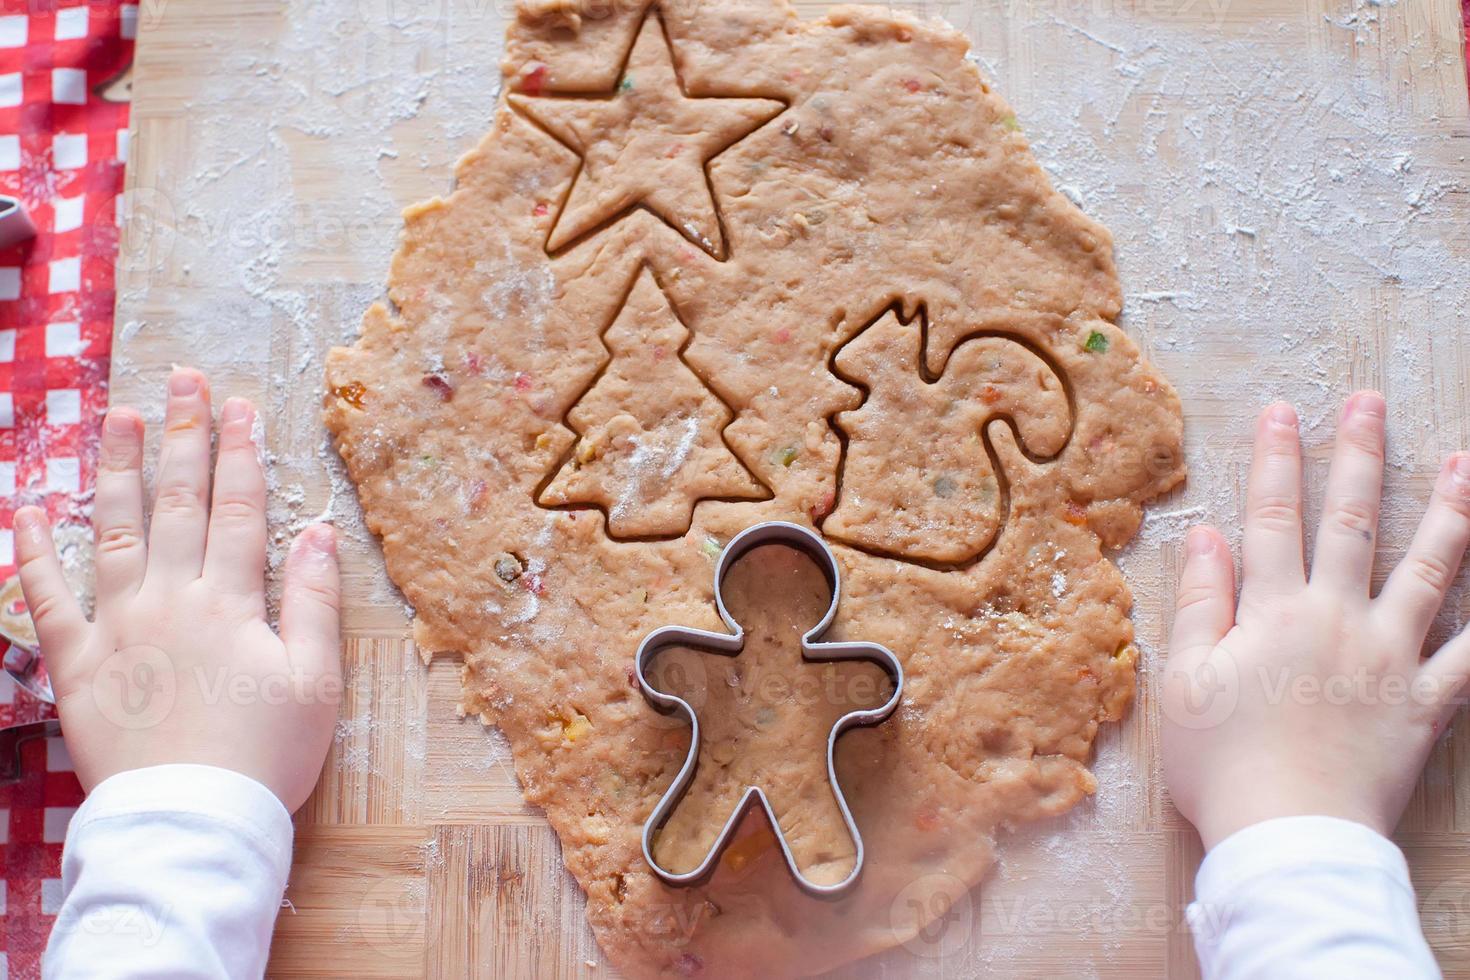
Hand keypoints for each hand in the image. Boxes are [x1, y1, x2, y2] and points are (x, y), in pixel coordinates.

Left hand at [12, 367, 341, 811]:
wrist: (192, 821)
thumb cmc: (265, 754)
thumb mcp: (316, 681)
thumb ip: (315, 601)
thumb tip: (318, 531)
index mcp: (231, 603)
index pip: (240, 510)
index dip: (241, 453)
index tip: (240, 405)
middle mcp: (171, 599)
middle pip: (179, 504)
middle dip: (185, 437)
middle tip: (184, 379)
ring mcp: (117, 627)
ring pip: (114, 530)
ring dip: (117, 468)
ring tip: (117, 414)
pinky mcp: (76, 664)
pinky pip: (47, 599)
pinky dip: (35, 552)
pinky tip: (29, 507)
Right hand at [1163, 392, 1469, 849]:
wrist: (1288, 837)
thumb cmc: (1222, 764)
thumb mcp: (1184, 681)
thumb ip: (1200, 604)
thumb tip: (1208, 537)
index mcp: (1273, 612)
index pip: (1274, 518)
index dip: (1277, 460)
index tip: (1282, 410)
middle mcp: (1338, 619)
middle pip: (1353, 523)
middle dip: (1359, 457)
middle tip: (1369, 402)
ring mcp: (1390, 658)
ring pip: (1429, 571)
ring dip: (1449, 512)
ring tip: (1463, 465)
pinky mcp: (1426, 705)